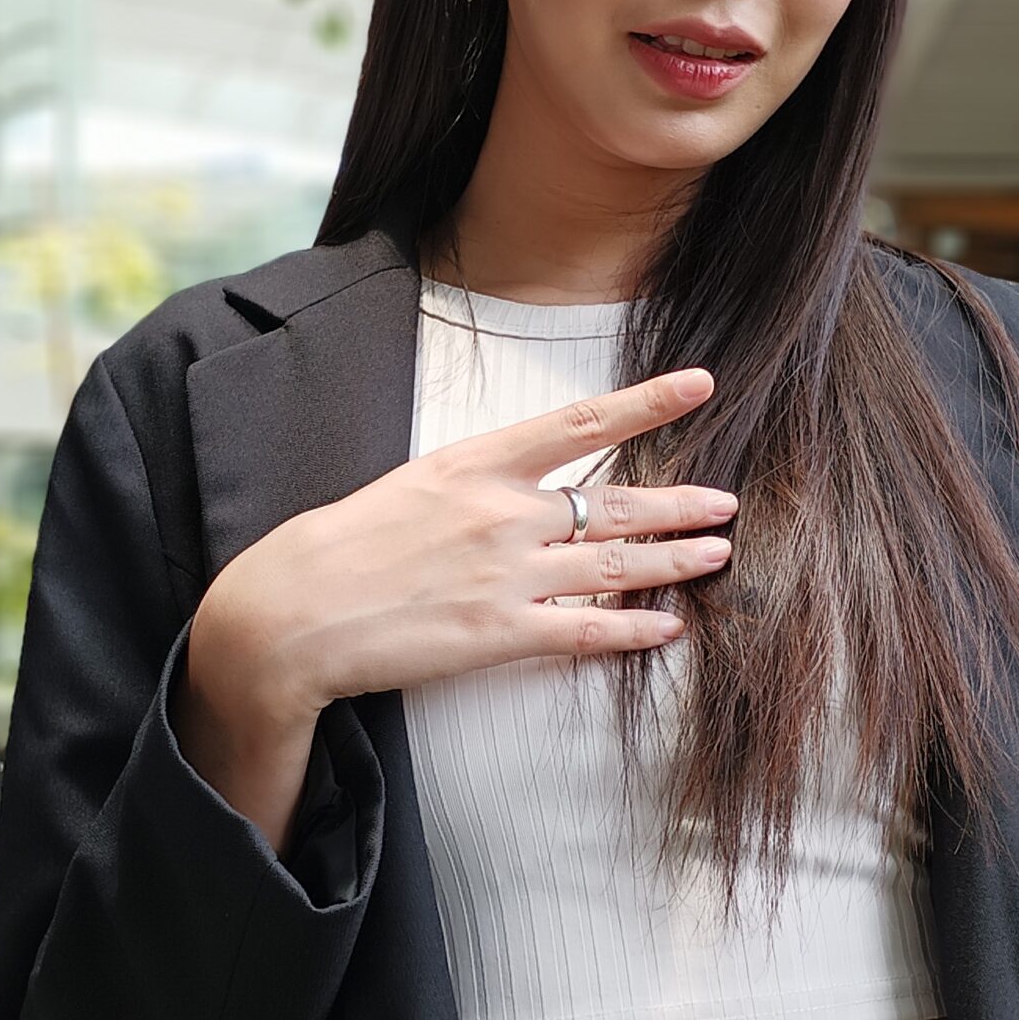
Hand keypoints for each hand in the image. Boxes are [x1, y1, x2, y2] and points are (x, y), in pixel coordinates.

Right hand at [189, 365, 738, 737]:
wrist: (292, 610)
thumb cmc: (344, 544)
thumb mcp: (412, 484)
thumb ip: (476, 482)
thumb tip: (525, 487)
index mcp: (476, 464)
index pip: (580, 423)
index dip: (647, 402)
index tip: (701, 384)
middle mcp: (503, 514)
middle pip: (613, 504)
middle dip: (678, 504)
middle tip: (726, 502)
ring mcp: (506, 575)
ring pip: (614, 567)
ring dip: (673, 561)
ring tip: (716, 554)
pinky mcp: (500, 635)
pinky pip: (586, 633)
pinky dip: (633, 631)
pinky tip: (669, 627)